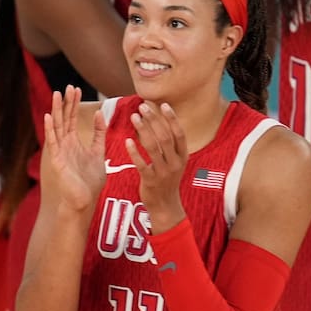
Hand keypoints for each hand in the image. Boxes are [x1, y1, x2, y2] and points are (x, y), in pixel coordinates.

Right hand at [43, 86, 106, 212]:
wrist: (84, 201)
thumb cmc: (89, 181)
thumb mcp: (98, 152)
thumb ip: (99, 134)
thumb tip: (100, 114)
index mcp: (73, 143)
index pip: (72, 119)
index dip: (74, 104)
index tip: (77, 89)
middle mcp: (64, 145)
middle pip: (64, 119)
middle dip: (66, 103)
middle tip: (68, 86)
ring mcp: (59, 152)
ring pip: (57, 127)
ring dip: (57, 111)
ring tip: (57, 95)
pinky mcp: (57, 161)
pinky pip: (53, 143)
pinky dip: (50, 129)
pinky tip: (49, 117)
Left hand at [125, 101, 187, 229]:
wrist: (166, 206)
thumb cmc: (167, 180)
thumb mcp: (174, 162)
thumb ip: (169, 146)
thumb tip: (161, 122)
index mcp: (183, 156)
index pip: (179, 133)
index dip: (171, 118)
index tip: (163, 104)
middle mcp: (175, 163)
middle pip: (165, 136)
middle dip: (154, 120)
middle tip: (142, 106)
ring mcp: (164, 172)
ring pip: (153, 147)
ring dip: (143, 130)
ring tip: (133, 117)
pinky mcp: (151, 181)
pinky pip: (141, 164)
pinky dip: (134, 152)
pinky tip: (127, 141)